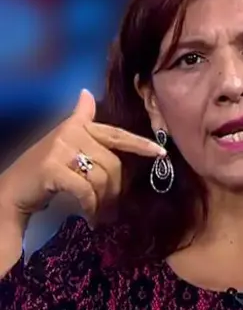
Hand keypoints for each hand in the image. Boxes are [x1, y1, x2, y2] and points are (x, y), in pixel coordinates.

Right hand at [0, 90, 165, 227]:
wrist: (11, 191)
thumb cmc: (42, 170)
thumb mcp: (64, 143)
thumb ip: (81, 121)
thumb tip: (86, 92)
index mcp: (77, 126)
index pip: (116, 134)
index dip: (139, 144)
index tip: (161, 154)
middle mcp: (70, 132)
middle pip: (113, 163)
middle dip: (116, 190)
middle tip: (113, 209)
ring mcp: (60, 149)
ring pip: (102, 177)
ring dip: (105, 202)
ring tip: (102, 216)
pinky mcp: (53, 168)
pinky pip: (86, 190)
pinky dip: (91, 206)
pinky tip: (90, 217)